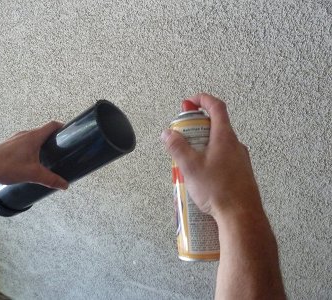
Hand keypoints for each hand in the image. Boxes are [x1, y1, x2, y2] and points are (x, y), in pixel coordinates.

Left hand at [0, 121, 68, 189]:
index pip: (52, 125)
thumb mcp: (33, 174)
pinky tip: (31, 159)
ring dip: (42, 142)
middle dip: (53, 138)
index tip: (69, 132)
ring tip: (47, 154)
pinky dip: (32, 147)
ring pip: (33, 137)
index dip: (62, 127)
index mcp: (33, 137)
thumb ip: (51, 180)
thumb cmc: (6, 167)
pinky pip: (24, 142)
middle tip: (60, 147)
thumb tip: (64, 184)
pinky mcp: (9, 144)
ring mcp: (16, 138)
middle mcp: (25, 134)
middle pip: (43, 131)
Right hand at [161, 93, 261, 218]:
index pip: (216, 106)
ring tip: (188, 160)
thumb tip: (168, 133)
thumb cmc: (218, 190)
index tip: (190, 102)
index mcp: (224, 137)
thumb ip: (177, 147)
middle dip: (197, 126)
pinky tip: (201, 175)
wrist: (241, 215)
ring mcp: (240, 159)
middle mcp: (235, 145)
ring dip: (203, 144)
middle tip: (182, 136)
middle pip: (216, 125)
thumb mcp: (190, 166)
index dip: (202, 99)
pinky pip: (223, 157)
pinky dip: (210, 157)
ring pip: (219, 143)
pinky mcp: (240, 172)